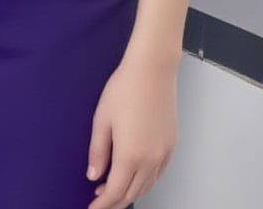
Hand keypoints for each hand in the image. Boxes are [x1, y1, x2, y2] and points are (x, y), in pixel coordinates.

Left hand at [86, 51, 178, 208]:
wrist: (152, 70)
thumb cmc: (124, 89)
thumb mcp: (102, 119)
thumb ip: (98, 152)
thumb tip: (94, 176)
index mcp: (130, 155)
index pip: (115, 192)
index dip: (102, 205)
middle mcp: (150, 160)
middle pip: (132, 193)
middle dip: (115, 202)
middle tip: (100, 202)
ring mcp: (163, 153)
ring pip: (147, 186)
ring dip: (130, 193)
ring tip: (113, 190)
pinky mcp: (171, 145)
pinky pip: (159, 174)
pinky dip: (146, 182)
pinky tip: (135, 177)